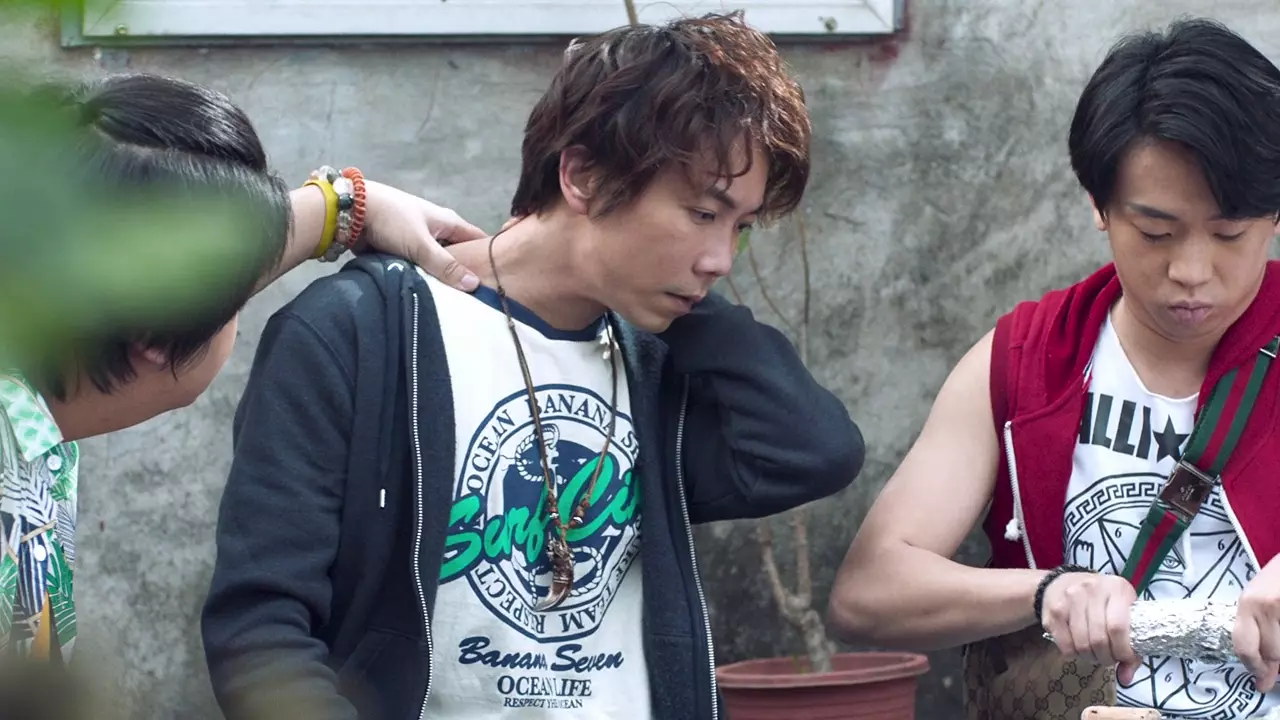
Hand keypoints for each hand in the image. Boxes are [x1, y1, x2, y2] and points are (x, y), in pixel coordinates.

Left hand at [356, 180, 486, 290]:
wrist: (350, 211)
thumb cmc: (392, 220)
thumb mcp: (421, 245)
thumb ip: (446, 266)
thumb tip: (475, 285)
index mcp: (448, 221)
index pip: (479, 239)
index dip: (489, 257)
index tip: (497, 281)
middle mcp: (437, 228)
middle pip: (458, 254)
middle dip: (463, 273)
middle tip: (474, 299)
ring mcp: (419, 238)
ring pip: (436, 262)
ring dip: (439, 277)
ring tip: (451, 301)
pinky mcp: (401, 247)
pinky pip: (418, 265)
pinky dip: (421, 276)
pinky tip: (426, 293)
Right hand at [1040, 571, 1140, 682]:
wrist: (1059, 584)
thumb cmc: (1100, 601)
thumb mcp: (1122, 612)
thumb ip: (1132, 646)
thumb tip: (1126, 679)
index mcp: (1117, 588)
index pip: (1118, 627)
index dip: (1122, 651)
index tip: (1123, 658)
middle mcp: (1092, 589)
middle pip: (1099, 639)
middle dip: (1106, 658)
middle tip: (1108, 658)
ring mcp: (1070, 598)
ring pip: (1082, 644)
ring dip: (1090, 657)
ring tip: (1094, 654)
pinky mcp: (1054, 611)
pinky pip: (1066, 645)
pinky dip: (1074, 654)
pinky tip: (1078, 647)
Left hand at [1233, 556, 1279, 692]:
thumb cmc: (1276, 579)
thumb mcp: (1258, 600)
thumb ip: (1256, 631)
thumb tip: (1262, 673)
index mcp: (1248, 604)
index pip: (1244, 645)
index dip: (1253, 666)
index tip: (1258, 679)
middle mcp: (1266, 606)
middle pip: (1272, 652)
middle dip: (1273, 664)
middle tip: (1272, 670)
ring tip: (1278, 637)